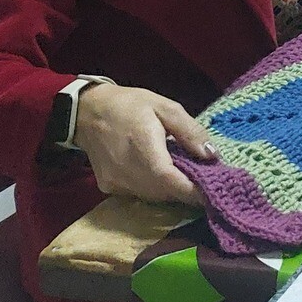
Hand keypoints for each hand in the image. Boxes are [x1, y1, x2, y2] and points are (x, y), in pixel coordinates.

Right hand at [73, 85, 209, 206]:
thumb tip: (211, 155)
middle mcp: (126, 172)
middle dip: (187, 191)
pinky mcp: (108, 187)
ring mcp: (115, 182)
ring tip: (189, 178)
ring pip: (152, 196)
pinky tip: (164, 176)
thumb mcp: (166, 108)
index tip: (214, 193)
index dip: (193, 191)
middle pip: (164, 192)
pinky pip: (138, 194)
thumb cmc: (130, 105)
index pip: (171, 181)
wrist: (87, 112)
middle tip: (207, 182)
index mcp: (143, 149)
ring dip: (172, 191)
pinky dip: (155, 189)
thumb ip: (190, 132)